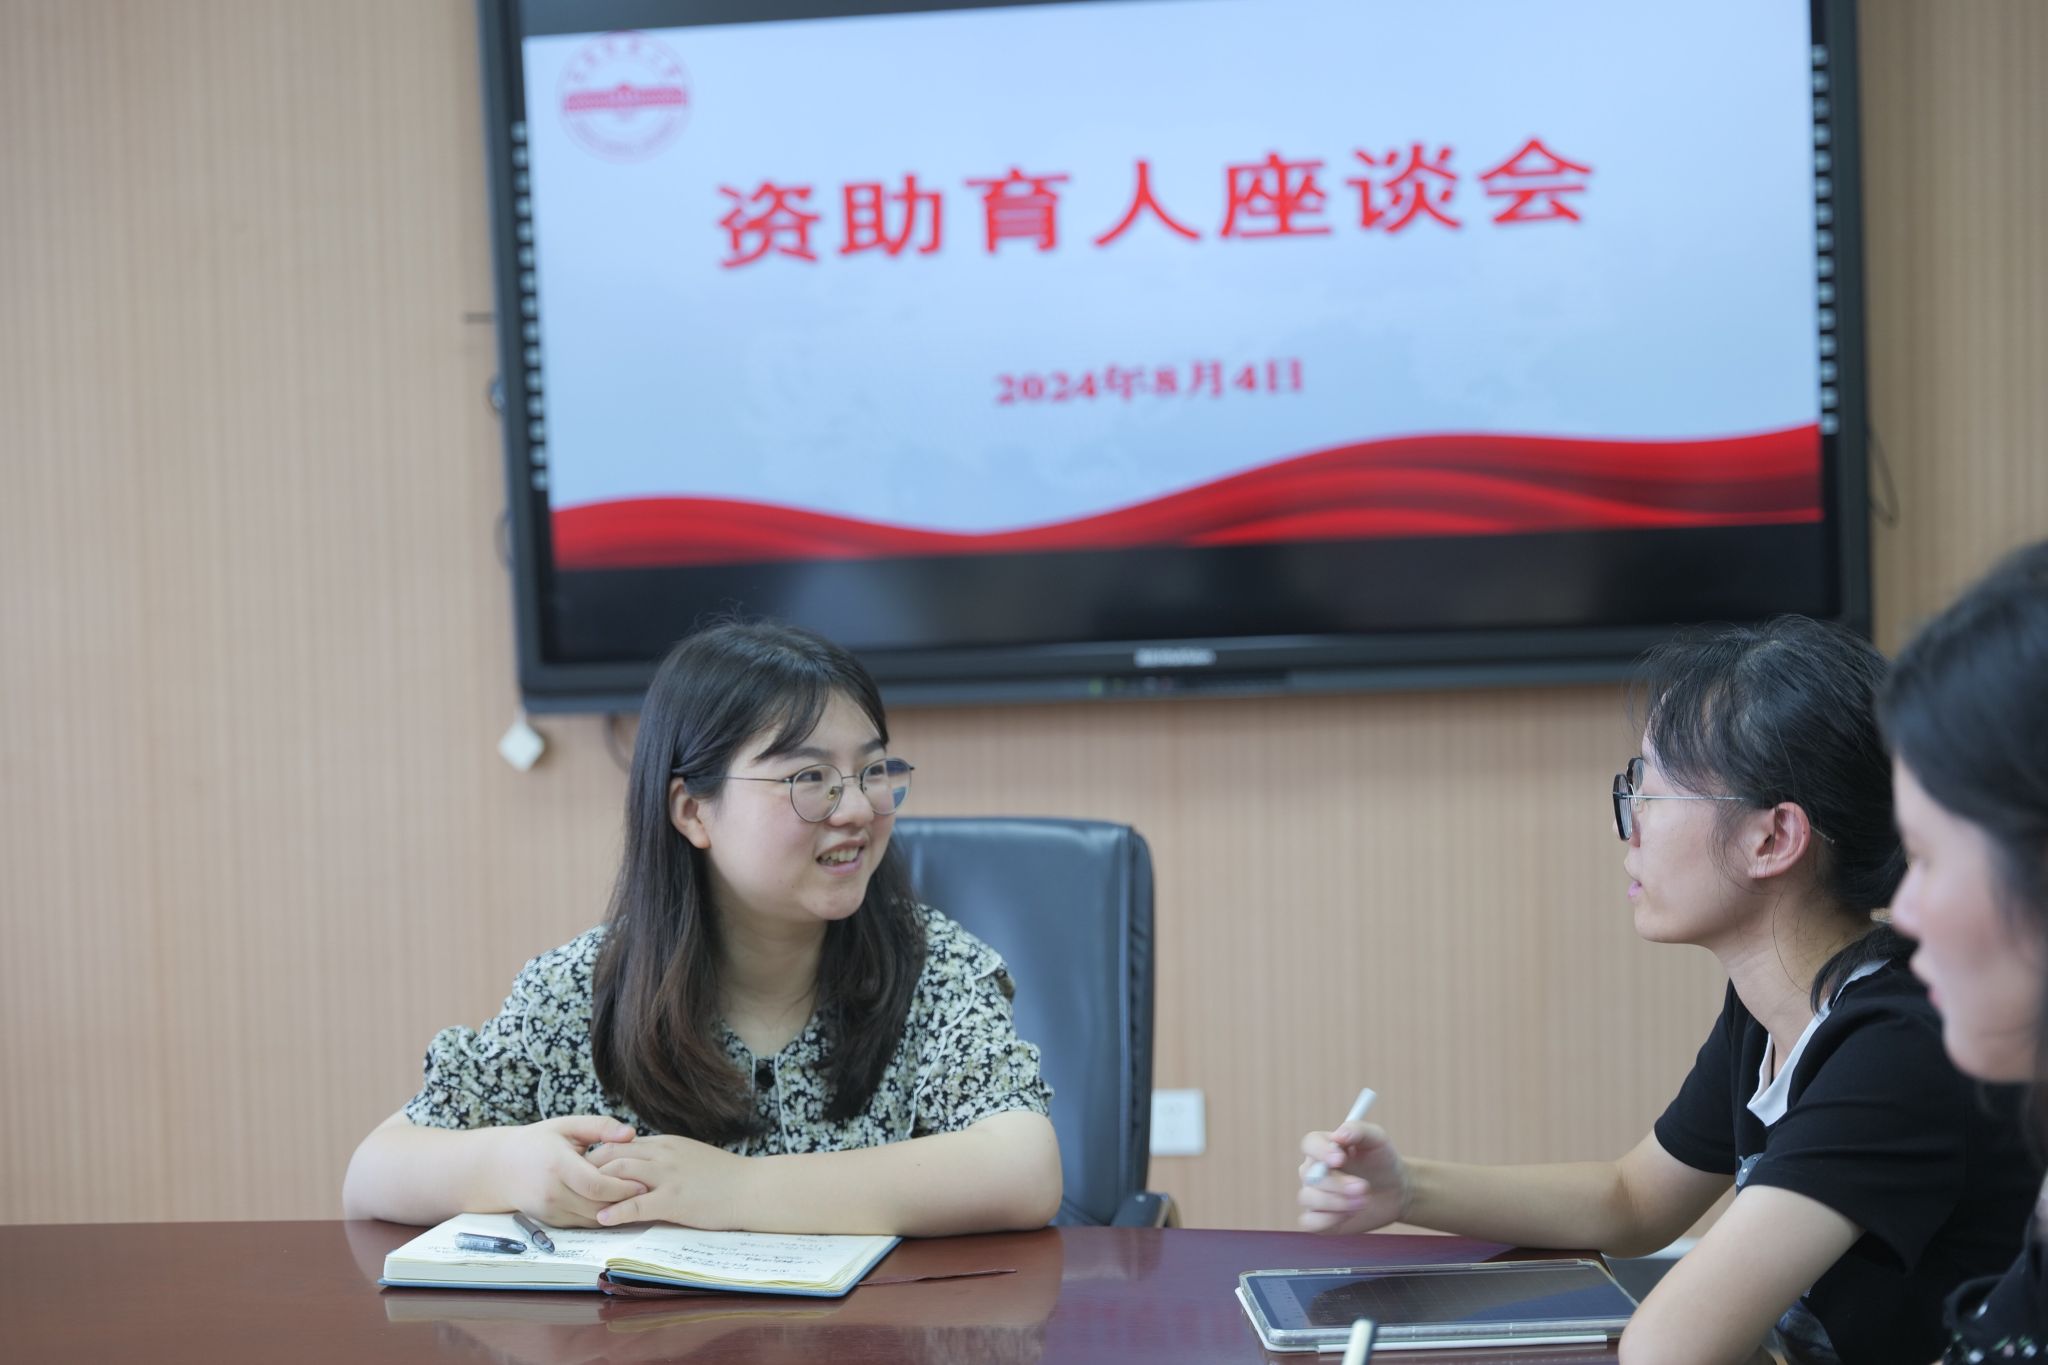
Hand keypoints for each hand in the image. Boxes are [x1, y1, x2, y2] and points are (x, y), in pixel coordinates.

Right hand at [484, 1115, 645, 1226]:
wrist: (499, 1168)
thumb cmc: (537, 1142)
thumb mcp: (567, 1126)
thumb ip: (600, 1127)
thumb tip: (631, 1133)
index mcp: (557, 1165)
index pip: (596, 1184)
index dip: (622, 1187)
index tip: (644, 1184)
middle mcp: (551, 1192)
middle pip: (597, 1205)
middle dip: (625, 1203)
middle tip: (650, 1196)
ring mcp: (549, 1210)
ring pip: (591, 1219)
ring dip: (616, 1214)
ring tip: (639, 1204)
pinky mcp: (549, 1222)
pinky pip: (582, 1224)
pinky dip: (601, 1218)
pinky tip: (618, 1208)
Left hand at [593, 1134, 749, 1229]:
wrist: (752, 1188)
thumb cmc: (726, 1176)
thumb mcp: (691, 1156)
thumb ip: (666, 1158)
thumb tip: (641, 1165)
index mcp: (667, 1143)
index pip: (621, 1142)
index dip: (599, 1155)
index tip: (584, 1170)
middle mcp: (663, 1154)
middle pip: (612, 1153)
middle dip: (589, 1169)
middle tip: (573, 1185)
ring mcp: (668, 1176)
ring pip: (619, 1174)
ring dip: (596, 1188)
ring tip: (579, 1202)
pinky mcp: (674, 1200)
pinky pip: (636, 1205)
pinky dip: (615, 1211)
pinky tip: (602, 1218)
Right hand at [1296, 1121, 1410, 1233]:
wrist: (1396, 1191)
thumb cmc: (1382, 1161)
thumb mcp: (1377, 1139)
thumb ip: (1358, 1130)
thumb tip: (1339, 1134)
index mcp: (1323, 1147)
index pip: (1309, 1144)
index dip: (1321, 1152)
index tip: (1340, 1159)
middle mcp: (1313, 1170)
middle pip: (1310, 1175)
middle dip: (1338, 1184)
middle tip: (1363, 1188)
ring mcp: (1314, 1195)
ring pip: (1308, 1198)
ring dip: (1338, 1202)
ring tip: (1363, 1201)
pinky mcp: (1319, 1219)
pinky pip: (1309, 1222)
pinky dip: (1328, 1220)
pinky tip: (1349, 1215)